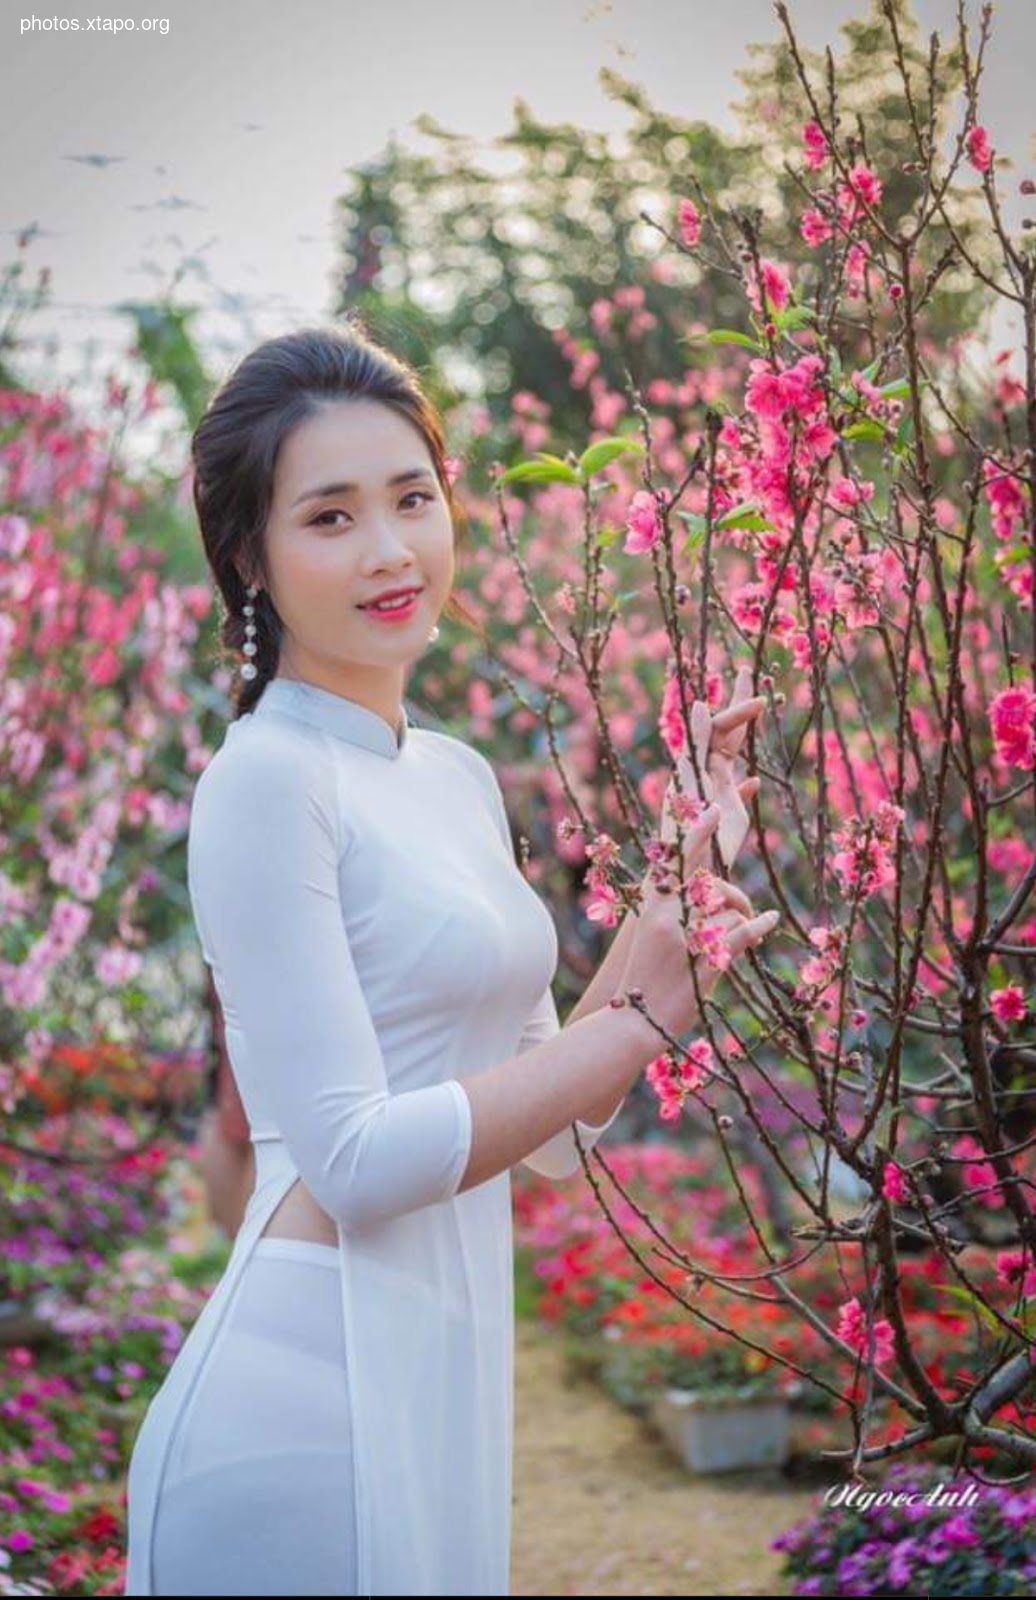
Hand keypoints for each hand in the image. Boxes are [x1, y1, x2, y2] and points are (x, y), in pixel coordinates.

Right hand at [623, 804, 779, 1039]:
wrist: (636, 1020)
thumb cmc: (643, 977)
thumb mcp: (648, 935)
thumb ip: (669, 910)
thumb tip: (702, 888)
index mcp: (651, 907)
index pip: (674, 859)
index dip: (695, 832)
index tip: (711, 808)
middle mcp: (667, 915)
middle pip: (710, 880)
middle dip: (732, 888)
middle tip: (741, 901)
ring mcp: (688, 936)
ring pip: (729, 910)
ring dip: (740, 921)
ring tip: (739, 938)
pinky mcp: (709, 958)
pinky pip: (745, 931)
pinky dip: (762, 924)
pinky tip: (771, 919)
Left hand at [660, 664, 765, 869]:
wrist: (679, 883)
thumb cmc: (683, 848)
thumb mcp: (692, 800)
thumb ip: (699, 754)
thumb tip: (701, 713)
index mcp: (694, 773)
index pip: (715, 733)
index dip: (734, 714)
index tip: (756, 699)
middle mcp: (702, 776)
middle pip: (722, 732)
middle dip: (736, 703)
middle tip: (746, 669)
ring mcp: (712, 791)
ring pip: (730, 752)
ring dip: (742, 726)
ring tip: (756, 701)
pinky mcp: (723, 812)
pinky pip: (736, 787)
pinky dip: (746, 780)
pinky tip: (755, 779)